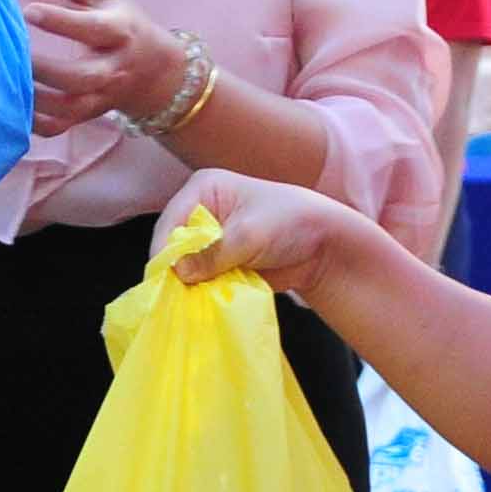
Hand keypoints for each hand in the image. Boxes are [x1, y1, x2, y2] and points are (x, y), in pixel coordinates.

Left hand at [17, 0, 184, 134]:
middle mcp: (112, 69)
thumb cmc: (117, 17)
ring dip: (33, 97)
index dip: (60, 21)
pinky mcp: (85, 116)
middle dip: (44, 68)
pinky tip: (11, 104)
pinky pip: (57, 127)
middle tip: (13, 52)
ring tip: (5, 76)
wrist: (152, 67)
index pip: (93, 28)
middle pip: (80, 77)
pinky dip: (32, 122)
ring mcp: (99, 97)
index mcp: (119, 30)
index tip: (28, 10)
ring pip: (68, 108)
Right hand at [152, 169, 368, 297]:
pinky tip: (205, 302)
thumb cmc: (291, 222)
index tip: (168, 278)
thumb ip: (213, 253)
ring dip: (189, 284)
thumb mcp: (250, 234)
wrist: (323, 244)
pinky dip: (202, 291)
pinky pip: (200, 279)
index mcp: (204, 189)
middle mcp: (201, 211)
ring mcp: (209, 238)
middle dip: (177, 270)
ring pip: (184, 265)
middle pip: (173, 245)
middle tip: (178, 295)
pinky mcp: (218, 262)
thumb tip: (180, 272)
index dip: (166, 251)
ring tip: (193, 301)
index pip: (170, 222)